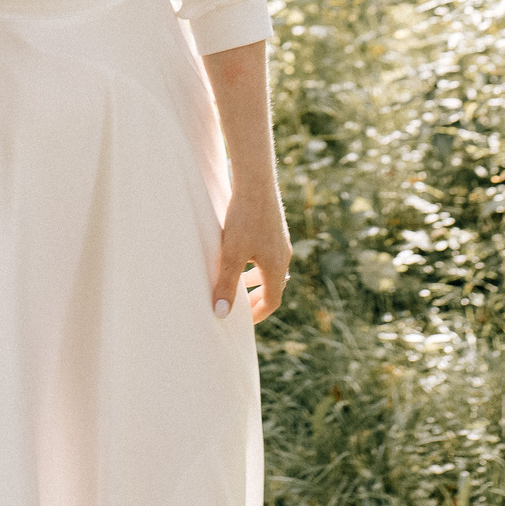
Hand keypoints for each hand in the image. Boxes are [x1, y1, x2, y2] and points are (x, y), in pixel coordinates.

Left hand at [211, 190, 291, 324]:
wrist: (256, 182)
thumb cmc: (243, 219)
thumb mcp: (231, 255)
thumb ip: (226, 285)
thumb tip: (221, 315)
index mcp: (276, 267)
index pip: (272, 300)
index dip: (258, 314)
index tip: (244, 323)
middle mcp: (283, 256)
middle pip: (274, 286)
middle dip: (258, 300)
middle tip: (242, 310)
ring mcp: (280, 241)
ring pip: (270, 270)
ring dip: (256, 281)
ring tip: (238, 284)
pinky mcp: (274, 228)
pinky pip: (268, 255)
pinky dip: (256, 265)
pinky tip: (241, 255)